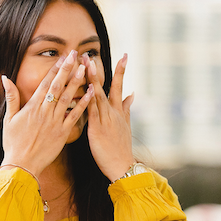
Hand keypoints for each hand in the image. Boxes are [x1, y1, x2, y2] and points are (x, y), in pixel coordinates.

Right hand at [0, 51, 93, 176]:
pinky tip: (91, 93)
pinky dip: (83, 104)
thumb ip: (11, 97)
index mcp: (32, 107)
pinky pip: (75, 116)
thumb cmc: (13, 143)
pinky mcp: (62, 133)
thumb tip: (5, 78)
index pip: (45, 83)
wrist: (21, 165)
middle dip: (67, 69)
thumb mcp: (8, 119)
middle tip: (76, 55)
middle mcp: (44, 112)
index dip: (55, 69)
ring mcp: (54, 122)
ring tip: (85, 69)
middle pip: (58, 86)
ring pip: (68, 98)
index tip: (62, 57)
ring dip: (77, 82)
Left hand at [85, 53, 134, 180]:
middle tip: (92, 54)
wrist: (122, 166)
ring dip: (93, 78)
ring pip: (98, 95)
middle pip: (108, 86)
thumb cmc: (121, 148)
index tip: (124, 55)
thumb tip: (132, 93)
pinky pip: (93, 111)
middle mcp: (113, 112)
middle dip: (101, 69)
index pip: (119, 86)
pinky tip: (87, 88)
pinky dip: (90, 99)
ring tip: (88, 63)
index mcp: (118, 111)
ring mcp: (106, 119)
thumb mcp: (126, 125)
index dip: (121, 71)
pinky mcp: (98, 128)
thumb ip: (127, 108)